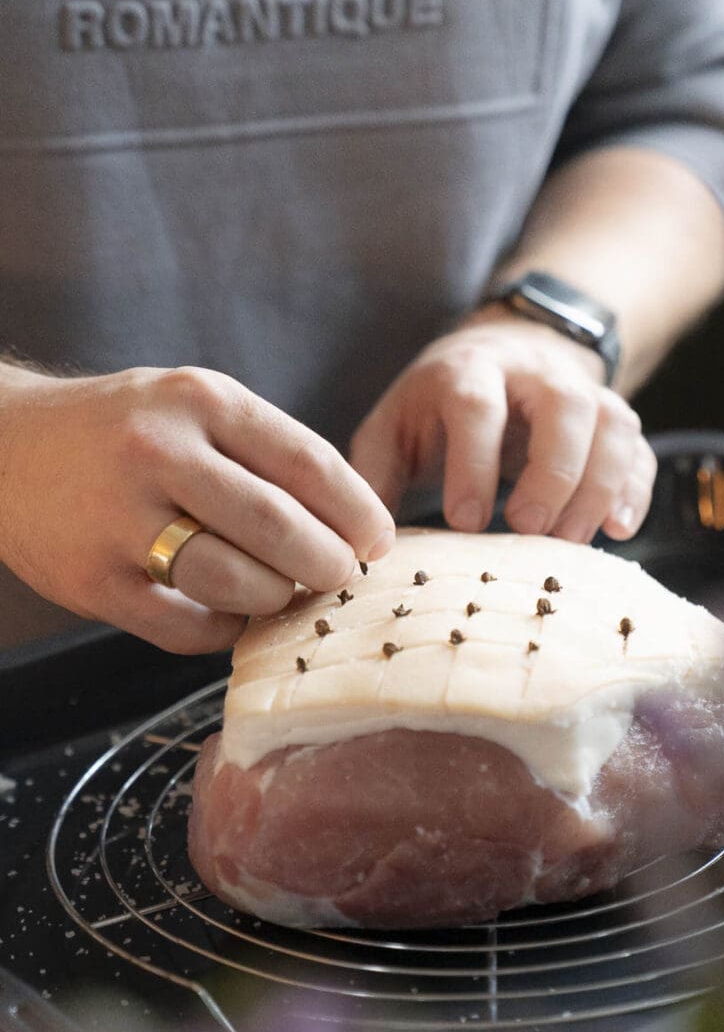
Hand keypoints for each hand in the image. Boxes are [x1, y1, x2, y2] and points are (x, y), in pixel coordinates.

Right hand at [0, 366, 394, 652]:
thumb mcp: (193, 405)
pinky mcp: (94, 580)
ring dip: (278, 598)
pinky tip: (230, 614)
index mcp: (200, 401)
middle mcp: (160, 452)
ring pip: (238, 582)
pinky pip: (186, 628)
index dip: (358, 512)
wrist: (4, 445)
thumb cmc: (123, 429)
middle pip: (280, 527)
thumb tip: (351, 522)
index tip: (379, 540)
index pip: (308, 463)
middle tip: (340, 576)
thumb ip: (265, 451)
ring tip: (283, 592)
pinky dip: (224, 630)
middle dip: (328, 564)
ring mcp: (121, 519)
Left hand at [349, 313, 656, 541]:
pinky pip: (639, 448)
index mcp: (469, 370)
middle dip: (552, 471)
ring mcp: (584, 391)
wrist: (500, 355)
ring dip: (599, 485)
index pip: (476, 404)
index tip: (465, 522)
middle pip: (564, 405)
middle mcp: (535, 373)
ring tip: (571, 542)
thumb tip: (368, 545)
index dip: (473, 462)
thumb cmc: (437, 408)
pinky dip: (635, 489)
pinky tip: (617, 529)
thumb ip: (376, 477)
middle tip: (529, 530)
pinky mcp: (614, 417)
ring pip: (613, 423)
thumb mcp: (393, 428)